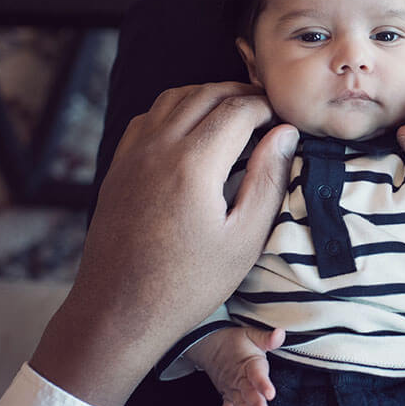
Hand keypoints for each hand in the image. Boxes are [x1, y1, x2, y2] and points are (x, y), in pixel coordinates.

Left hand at [30, 82, 298, 405]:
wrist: (118, 311)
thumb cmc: (188, 285)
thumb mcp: (244, 239)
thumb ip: (268, 181)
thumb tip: (286, 134)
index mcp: (193, 165)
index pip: (237, 109)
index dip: (266, 106)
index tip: (285, 118)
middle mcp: (158, 148)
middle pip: (205, 94)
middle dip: (240, 94)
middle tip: (267, 109)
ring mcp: (132, 154)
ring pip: (174, 98)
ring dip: (207, 96)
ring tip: (235, 113)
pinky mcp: (118, 166)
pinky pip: (148, 117)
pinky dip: (177, 109)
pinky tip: (193, 129)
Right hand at [188, 327, 285, 405]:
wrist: (210, 344)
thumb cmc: (236, 341)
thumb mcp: (252, 334)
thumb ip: (267, 338)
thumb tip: (281, 333)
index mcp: (248, 363)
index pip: (256, 374)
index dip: (263, 384)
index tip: (270, 393)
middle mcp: (239, 379)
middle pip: (248, 393)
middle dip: (255, 405)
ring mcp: (232, 390)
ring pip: (238, 405)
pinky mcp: (227, 397)